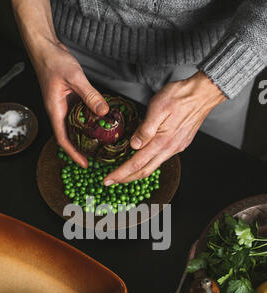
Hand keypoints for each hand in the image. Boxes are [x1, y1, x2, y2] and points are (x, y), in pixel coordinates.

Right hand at [34, 40, 108, 166]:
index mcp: (55, 110)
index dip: (73, 154)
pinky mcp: (69, 100)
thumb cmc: (53, 61)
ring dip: (85, 137)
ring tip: (100, 145)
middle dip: (81, 150)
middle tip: (97, 158)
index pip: (63, 139)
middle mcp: (58, 111)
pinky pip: (79, 115)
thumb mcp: (74, 77)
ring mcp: (63, 106)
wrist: (45, 48)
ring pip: (74, 127)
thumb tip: (103, 111)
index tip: (84, 164)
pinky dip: (88, 122)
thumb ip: (89, 94)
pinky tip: (100, 123)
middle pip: (69, 137)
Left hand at [104, 72, 225, 184]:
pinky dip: (148, 163)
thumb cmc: (180, 96)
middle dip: (126, 178)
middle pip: (144, 171)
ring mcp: (176, 148)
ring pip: (153, 166)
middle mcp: (170, 148)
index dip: (120, 174)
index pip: (136, 163)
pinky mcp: (179, 144)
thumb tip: (134, 145)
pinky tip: (141, 159)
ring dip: (136, 172)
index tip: (108, 179)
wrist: (203, 93)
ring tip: (123, 173)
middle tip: (111, 181)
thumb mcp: (158, 107)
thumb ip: (145, 128)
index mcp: (162, 141)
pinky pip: (160, 158)